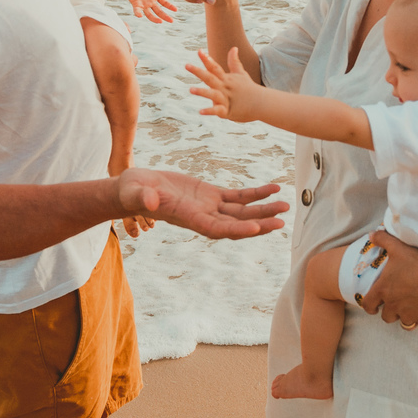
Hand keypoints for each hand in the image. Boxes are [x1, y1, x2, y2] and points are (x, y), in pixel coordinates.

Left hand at [114, 0, 177, 23]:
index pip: (165, 2)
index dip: (170, 6)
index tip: (176, 10)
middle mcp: (151, 1)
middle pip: (159, 11)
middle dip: (165, 16)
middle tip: (171, 21)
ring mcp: (143, 4)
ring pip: (150, 14)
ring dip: (155, 18)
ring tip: (160, 22)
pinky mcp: (136, 4)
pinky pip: (137, 11)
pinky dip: (138, 13)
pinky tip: (140, 16)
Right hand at [116, 167, 287, 239]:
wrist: (134, 189)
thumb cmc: (132, 191)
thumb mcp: (135, 192)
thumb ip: (142, 198)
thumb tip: (150, 201)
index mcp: (188, 218)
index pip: (217, 229)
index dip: (237, 230)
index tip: (257, 228)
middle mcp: (202, 216)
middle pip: (236, 224)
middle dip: (259, 222)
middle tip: (281, 220)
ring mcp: (208, 206)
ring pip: (241, 211)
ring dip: (263, 209)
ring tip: (284, 204)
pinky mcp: (210, 195)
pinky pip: (237, 196)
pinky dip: (255, 194)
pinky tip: (272, 188)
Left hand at [185, 48, 260, 122]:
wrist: (262, 104)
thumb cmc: (249, 89)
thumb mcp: (241, 74)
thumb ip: (234, 62)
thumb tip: (234, 47)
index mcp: (226, 79)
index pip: (215, 68)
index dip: (207, 60)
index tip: (199, 51)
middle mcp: (225, 88)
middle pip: (210, 78)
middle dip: (198, 72)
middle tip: (187, 65)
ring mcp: (226, 99)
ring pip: (213, 94)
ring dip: (202, 92)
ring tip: (191, 89)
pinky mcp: (228, 111)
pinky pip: (218, 111)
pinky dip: (210, 111)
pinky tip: (200, 111)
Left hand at [358, 229, 417, 329]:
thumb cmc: (416, 260)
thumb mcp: (396, 246)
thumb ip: (381, 239)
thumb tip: (371, 234)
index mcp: (383, 290)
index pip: (368, 305)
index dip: (369, 307)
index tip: (372, 307)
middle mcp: (394, 305)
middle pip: (387, 317)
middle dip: (389, 312)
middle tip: (394, 306)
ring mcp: (409, 313)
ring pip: (404, 323)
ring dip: (406, 318)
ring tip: (411, 312)